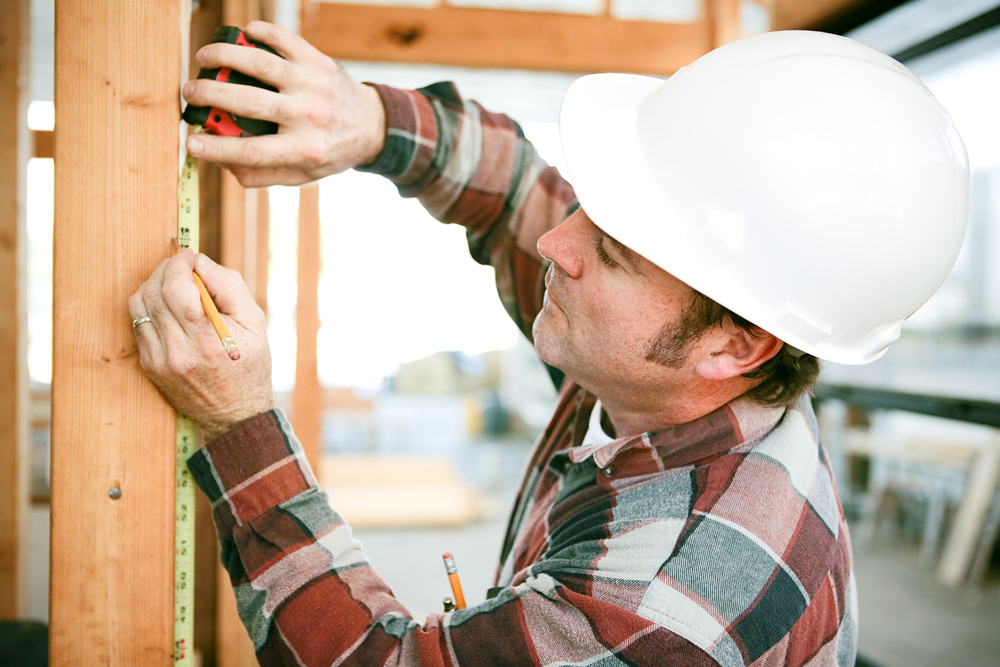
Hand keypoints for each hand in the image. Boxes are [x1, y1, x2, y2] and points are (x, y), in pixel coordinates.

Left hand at [129, 250, 273, 441]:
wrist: (235, 414)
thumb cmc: (250, 365)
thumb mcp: (255, 322)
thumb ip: (229, 286)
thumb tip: (200, 262)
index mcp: (207, 339)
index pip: (175, 287)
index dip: (178, 263)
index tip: (188, 255)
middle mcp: (177, 351)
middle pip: (153, 292)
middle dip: (165, 270)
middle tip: (182, 266)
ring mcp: (158, 361)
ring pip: (138, 306)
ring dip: (153, 286)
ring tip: (173, 284)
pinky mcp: (149, 367)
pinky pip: (138, 325)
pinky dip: (150, 308)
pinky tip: (169, 308)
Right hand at [182, 20, 386, 186]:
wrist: (372, 125)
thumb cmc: (330, 151)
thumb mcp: (302, 175)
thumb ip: (262, 174)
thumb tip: (220, 163)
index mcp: (304, 149)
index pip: (251, 151)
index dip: (216, 148)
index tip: (189, 141)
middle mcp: (309, 115)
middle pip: (248, 102)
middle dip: (210, 95)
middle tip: (189, 92)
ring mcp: (314, 84)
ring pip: (260, 63)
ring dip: (224, 55)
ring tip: (204, 58)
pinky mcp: (317, 60)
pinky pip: (283, 39)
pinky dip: (259, 33)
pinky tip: (242, 36)